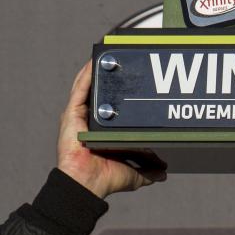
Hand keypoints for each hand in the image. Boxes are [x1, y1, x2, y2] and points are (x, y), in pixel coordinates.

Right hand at [57, 61, 167, 198]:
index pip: (116, 108)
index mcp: (103, 131)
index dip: (124, 94)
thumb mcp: (133, 173)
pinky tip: (95, 61)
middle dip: (112, 76)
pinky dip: (87, 74)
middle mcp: (91, 121)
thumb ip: (148, 170)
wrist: (88, 183)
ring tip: (111, 51)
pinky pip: (79, 89)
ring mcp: (81, 116)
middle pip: (103, 92)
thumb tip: (163, 172)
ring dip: (98, 69)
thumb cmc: (104, 179)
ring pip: (89, 86)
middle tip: (126, 60)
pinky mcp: (72, 114)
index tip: (138, 81)